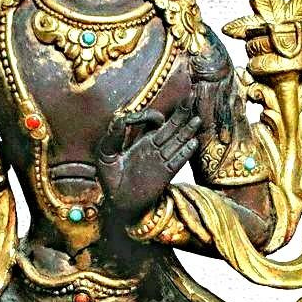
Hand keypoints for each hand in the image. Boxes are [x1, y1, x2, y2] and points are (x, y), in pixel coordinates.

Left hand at [97, 100, 200, 219]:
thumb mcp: (105, 156)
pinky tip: (193, 142)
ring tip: (197, 119)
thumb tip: (119, 117)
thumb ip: (112, 137)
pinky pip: (178, 160)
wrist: (118, 204)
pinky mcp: (165, 174)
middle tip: (190, 98)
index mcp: (140, 141)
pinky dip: (185, 152)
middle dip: (180, 114)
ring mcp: (161, 160)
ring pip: (177, 141)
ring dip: (187, 130)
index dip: (151, 115)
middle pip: (171, 127)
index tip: (144, 118)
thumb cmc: (110, 180)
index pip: (152, 122)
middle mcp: (153, 148)